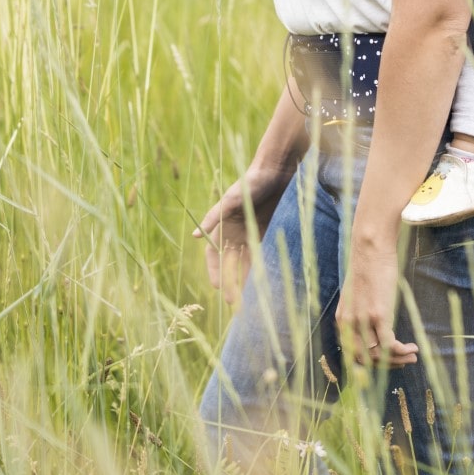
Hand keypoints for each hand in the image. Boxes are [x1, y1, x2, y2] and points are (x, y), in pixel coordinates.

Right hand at [193, 162, 292, 305]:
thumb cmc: (251, 182)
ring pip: (248, 264)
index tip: (218, 288)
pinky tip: (269, 283)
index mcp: (224, 227)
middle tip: (236, 304)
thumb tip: (195, 235)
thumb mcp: (232, 198)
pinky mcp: (269, 233)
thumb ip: (215, 216)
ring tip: (252, 300)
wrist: (277, 170)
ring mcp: (254, 235)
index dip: (215, 272)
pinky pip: (265, 256)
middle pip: (232, 264)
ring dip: (248, 281)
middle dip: (232, 283)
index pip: (214, 255)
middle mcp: (237, 234)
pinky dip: (265, 269)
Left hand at [336, 235, 418, 367]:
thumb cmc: (368, 268)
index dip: (370, 363)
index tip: (386, 362)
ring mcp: (363, 320)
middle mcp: (349, 324)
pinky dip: (402, 351)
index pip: (352, 354)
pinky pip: (389, 344)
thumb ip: (359, 314)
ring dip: (398, 359)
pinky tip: (412, 348)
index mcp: (342, 320)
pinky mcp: (379, 315)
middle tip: (403, 362)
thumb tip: (372, 331)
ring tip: (412, 356)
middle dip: (386, 365)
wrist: (370, 248)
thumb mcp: (357, 296)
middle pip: (365, 359)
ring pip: (379, 354)